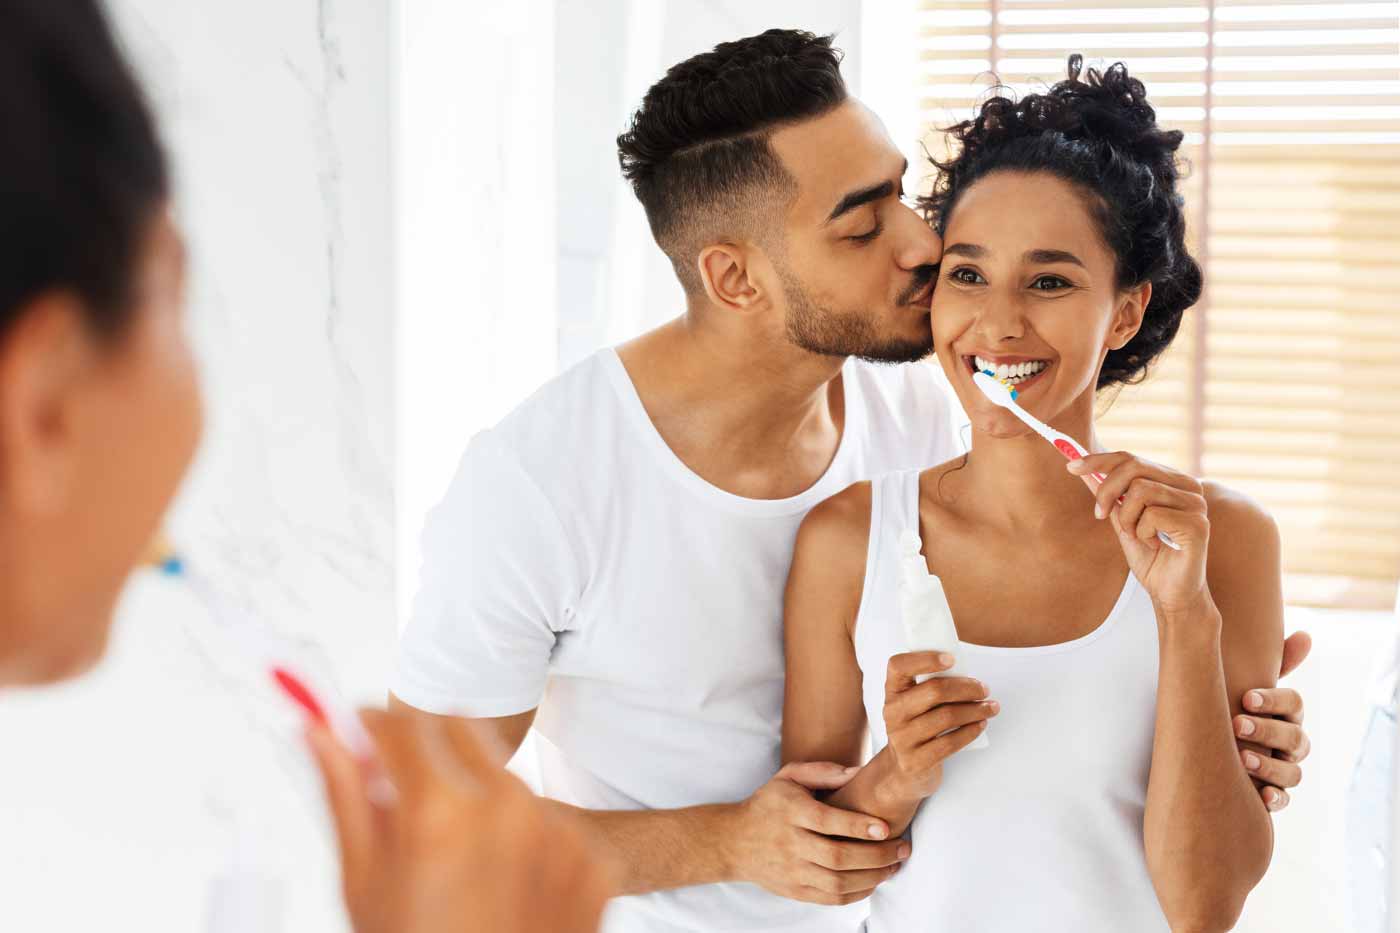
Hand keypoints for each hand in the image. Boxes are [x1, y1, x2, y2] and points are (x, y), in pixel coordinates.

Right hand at [307, 709, 611, 932]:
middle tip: (399, 787)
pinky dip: (519, 836)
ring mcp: (558, 832)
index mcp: (439, 813)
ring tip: (453, 858)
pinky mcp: (593, 858)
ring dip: (472, 791)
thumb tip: (318, 732)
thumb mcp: (364, 885)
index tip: (357, 732)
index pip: (399, 724)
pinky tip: (500, 884)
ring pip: (503, 773)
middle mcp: (507, 808)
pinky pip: (548, 818)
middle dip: (423, 744)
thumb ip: (346, 797)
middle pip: (458, 728)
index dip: (369, 723)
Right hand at [730, 761, 911, 905]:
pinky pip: (831, 898)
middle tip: (903, 849)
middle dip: (877, 856)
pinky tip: (874, 881)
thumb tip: (860, 771)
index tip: (886, 827)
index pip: (829, 822)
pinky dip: (857, 893)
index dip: (859, 826)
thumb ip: (823, 772)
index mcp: (791, 812)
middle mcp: (791, 844)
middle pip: (838, 857)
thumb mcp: (788, 777)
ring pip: (838, 882)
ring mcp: (792, 871)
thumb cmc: (768, 803)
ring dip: (872, 877)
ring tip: (894, 866)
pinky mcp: (794, 890)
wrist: (733, 841)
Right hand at [881, 651, 997, 804]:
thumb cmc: (917, 725)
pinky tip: (981, 725)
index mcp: (892, 691)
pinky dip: (970, 731)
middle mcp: (893, 712)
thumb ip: (930, 685)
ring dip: (975, 710)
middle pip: (933, 691)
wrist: (902, 769)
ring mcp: (902, 738)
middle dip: (966, 687)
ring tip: (991, 707)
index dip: (925, 658)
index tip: (951, 658)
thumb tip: (966, 672)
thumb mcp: (914, 703)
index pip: (899, 666)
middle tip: (984, 688)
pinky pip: (950, 743)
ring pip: (946, 717)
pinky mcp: (915, 761)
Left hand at [1068, 452, 1209, 615]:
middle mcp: (1189, 486)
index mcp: (1172, 481)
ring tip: (1137, 536)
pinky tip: (1155, 545)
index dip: (1098, 460)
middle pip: (1134, 467)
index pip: (1132, 458)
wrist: (1170, 593)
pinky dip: (1143, 533)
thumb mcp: (1122, 522)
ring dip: (1127, 518)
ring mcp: (1196, 503)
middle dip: (1107, 490)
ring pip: (1141, 490)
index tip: (1071, 466)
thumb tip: (1084, 470)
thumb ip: (1109, 496)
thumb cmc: (1150, 558)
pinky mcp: (1198, 524)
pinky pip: (1153, 515)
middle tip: (1099, 514)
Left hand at [1233, 630, 1312, 811]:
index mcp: (1286, 712)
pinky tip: (1262, 796)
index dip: (1273, 700)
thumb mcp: (1243, 682)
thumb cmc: (1232, 704)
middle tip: (1237, 725)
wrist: (1209, 743)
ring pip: (1293, 771)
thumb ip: (1271, 662)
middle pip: (1294, 738)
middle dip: (1267, 731)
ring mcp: (1283, 768)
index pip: (1293, 703)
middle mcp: (1291, 740)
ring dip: (1270, 766)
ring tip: (1242, 759)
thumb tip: (1306, 635)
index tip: (1246, 697)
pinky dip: (1276, 798)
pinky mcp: (1271, 791)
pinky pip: (1284, 799)